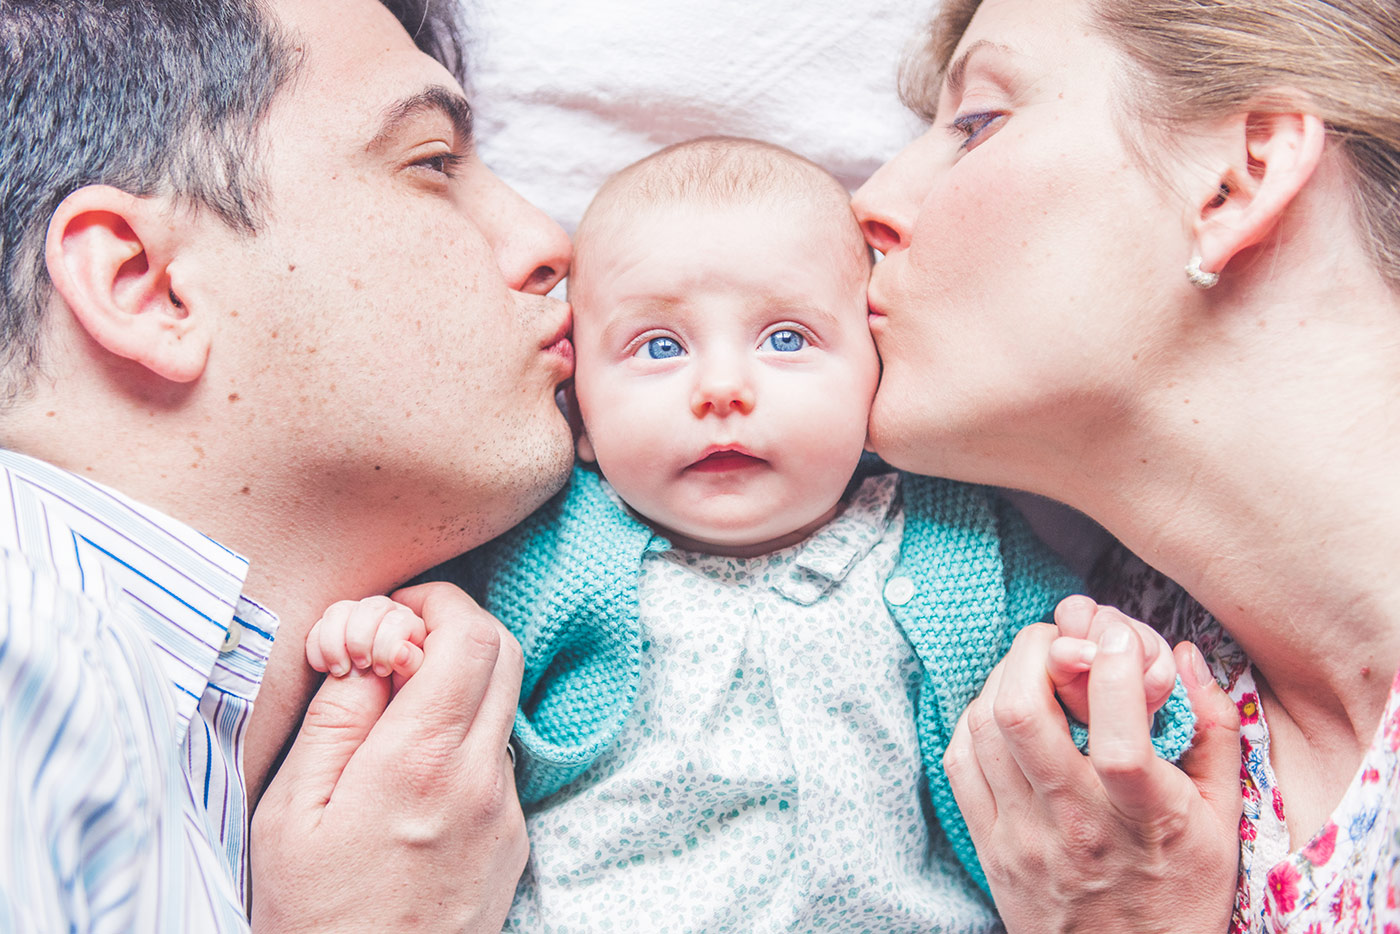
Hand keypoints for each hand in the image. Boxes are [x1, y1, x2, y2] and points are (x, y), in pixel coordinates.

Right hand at [251, 583, 526, 932]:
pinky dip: (463, 737)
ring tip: (392, 715)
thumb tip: (367, 648)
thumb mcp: (290, 814)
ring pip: (501, 704)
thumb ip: (336, 718)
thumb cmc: (312, 918)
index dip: (433, 603)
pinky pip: (498, 759)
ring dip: (458, 683)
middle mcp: (479, 778)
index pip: (468, 634)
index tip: (389, 615)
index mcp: (419, 761)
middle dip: (452, 626)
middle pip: (502, 652)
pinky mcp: (514, 841)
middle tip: (395, 645)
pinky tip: (411, 772)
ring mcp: (506, 811)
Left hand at [945, 620, 1241, 933]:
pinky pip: (960, 761)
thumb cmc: (1183, 890)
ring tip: (1033, 668)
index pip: (1118, 739)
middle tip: (1057, 638)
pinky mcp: (989, 845)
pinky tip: (1003, 710)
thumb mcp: (1223, 818)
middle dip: (1033, 651)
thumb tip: (1186, 654)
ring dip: (1003, 678)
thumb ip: (1214, 730)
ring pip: (983, 729)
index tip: (1118, 635)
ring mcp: (1023, 837)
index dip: (1114, 671)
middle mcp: (1075, 826)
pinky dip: (976, 720)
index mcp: (1144, 820)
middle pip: (1021, 715)